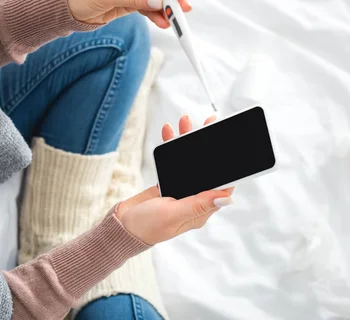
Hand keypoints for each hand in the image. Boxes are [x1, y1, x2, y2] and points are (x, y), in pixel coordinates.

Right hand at [116, 114, 233, 244]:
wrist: (121, 226)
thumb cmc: (147, 226)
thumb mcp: (173, 214)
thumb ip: (198, 204)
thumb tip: (226, 198)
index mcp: (201, 210)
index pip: (221, 187)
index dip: (225, 168)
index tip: (227, 146)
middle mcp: (194, 200)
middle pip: (207, 169)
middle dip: (206, 146)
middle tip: (207, 124)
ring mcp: (181, 190)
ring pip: (190, 162)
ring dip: (187, 142)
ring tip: (185, 122)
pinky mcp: (168, 183)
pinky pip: (174, 162)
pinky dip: (171, 148)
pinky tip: (169, 133)